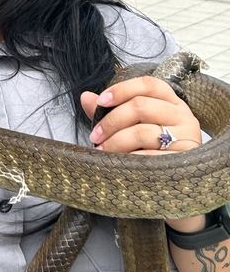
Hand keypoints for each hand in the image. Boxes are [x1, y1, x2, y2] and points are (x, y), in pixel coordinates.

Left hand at [81, 75, 204, 230]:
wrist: (178, 186)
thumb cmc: (152, 149)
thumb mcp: (136, 125)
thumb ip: (112, 111)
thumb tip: (85, 97)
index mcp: (171, 101)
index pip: (147, 85)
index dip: (121, 89)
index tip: (101, 101)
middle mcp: (182, 116)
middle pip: (140, 106)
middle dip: (111, 121)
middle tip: (95, 135)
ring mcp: (186, 138)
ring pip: (142, 132)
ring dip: (115, 142)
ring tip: (101, 151)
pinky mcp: (183, 161)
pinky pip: (149, 157)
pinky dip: (128, 159)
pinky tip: (117, 164)